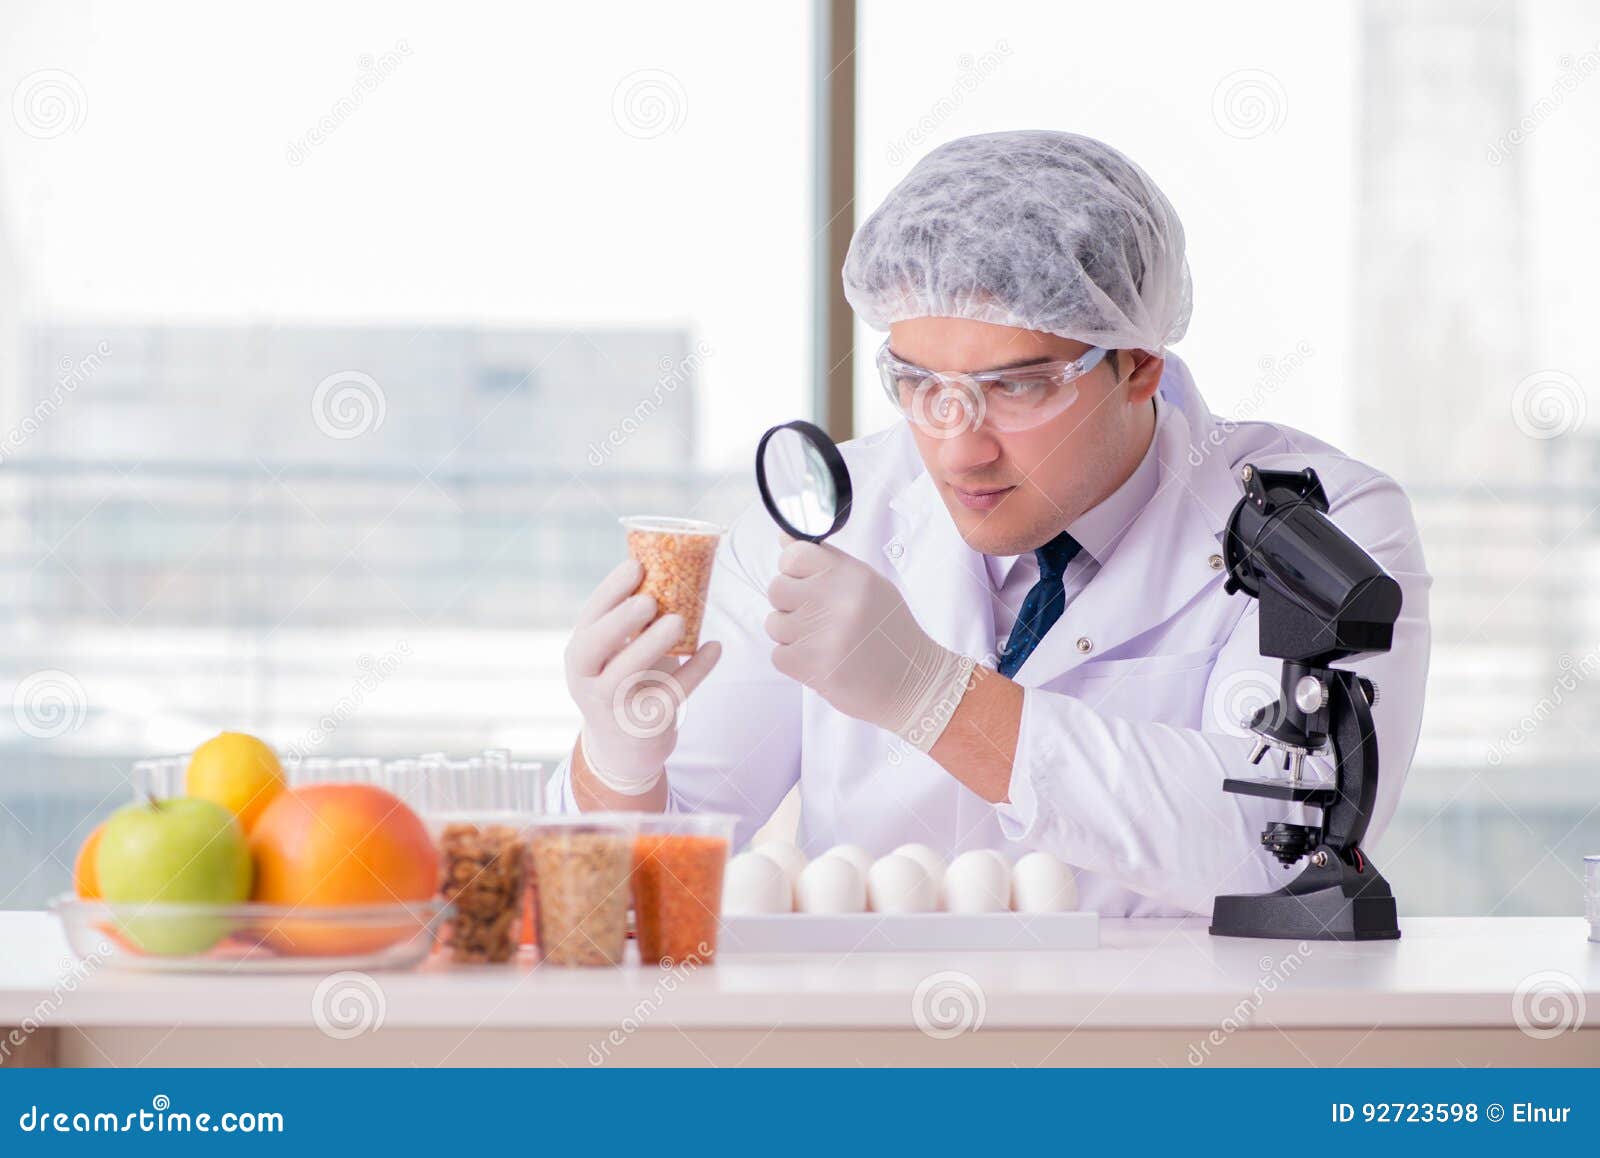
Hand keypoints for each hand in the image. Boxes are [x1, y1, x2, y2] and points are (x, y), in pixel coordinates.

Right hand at [564, 558, 721, 793]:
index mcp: (580, 653)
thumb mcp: (618, 654)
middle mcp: (586, 679)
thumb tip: (670, 567)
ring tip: (680, 620)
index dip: (610, 590)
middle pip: (594, 646)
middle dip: (620, 621)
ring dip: (653, 645)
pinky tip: (715, 648)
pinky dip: (695, 670)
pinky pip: (670, 694)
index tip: (636, 565)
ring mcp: (611, 705)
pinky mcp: (642, 724)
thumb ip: (633, 623)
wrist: (624, 748)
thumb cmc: (626, 685)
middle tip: (649, 600)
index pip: (589, 617)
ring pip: (627, 674)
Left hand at [764, 539, 975, 748]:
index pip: (794, 555)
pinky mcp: (810, 665)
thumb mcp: (868, 585)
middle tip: (817, 618)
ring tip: (823, 641)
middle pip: (777, 588)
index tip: (804, 581)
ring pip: (774, 623)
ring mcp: (821, 633)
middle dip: (790, 604)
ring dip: (792, 635)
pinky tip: (821, 660)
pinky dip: (794, 661)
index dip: (792, 569)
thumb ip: (826, 562)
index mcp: (851, 575)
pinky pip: (777, 654)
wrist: (911, 683)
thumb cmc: (889, 632)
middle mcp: (836, 599)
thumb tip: (783, 539)